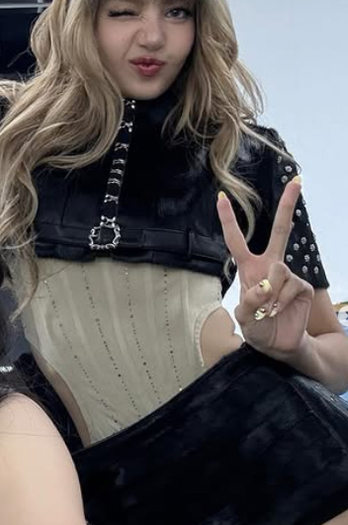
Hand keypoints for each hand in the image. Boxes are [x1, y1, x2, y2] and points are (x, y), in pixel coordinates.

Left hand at [217, 177, 314, 360]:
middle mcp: (269, 266)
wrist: (278, 345)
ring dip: (270, 294)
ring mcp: (287, 275)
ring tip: (266, 311)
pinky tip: (278, 312)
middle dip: (287, 206)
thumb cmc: (257, 328)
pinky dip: (281, 302)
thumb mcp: (244, 318)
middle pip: (280, 231)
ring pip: (279, 270)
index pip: (236, 241)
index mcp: (249, 269)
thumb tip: (263, 286)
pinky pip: (290, 287)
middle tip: (297, 180)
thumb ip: (249, 303)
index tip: (222, 196)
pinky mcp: (302, 286)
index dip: (228, 219)